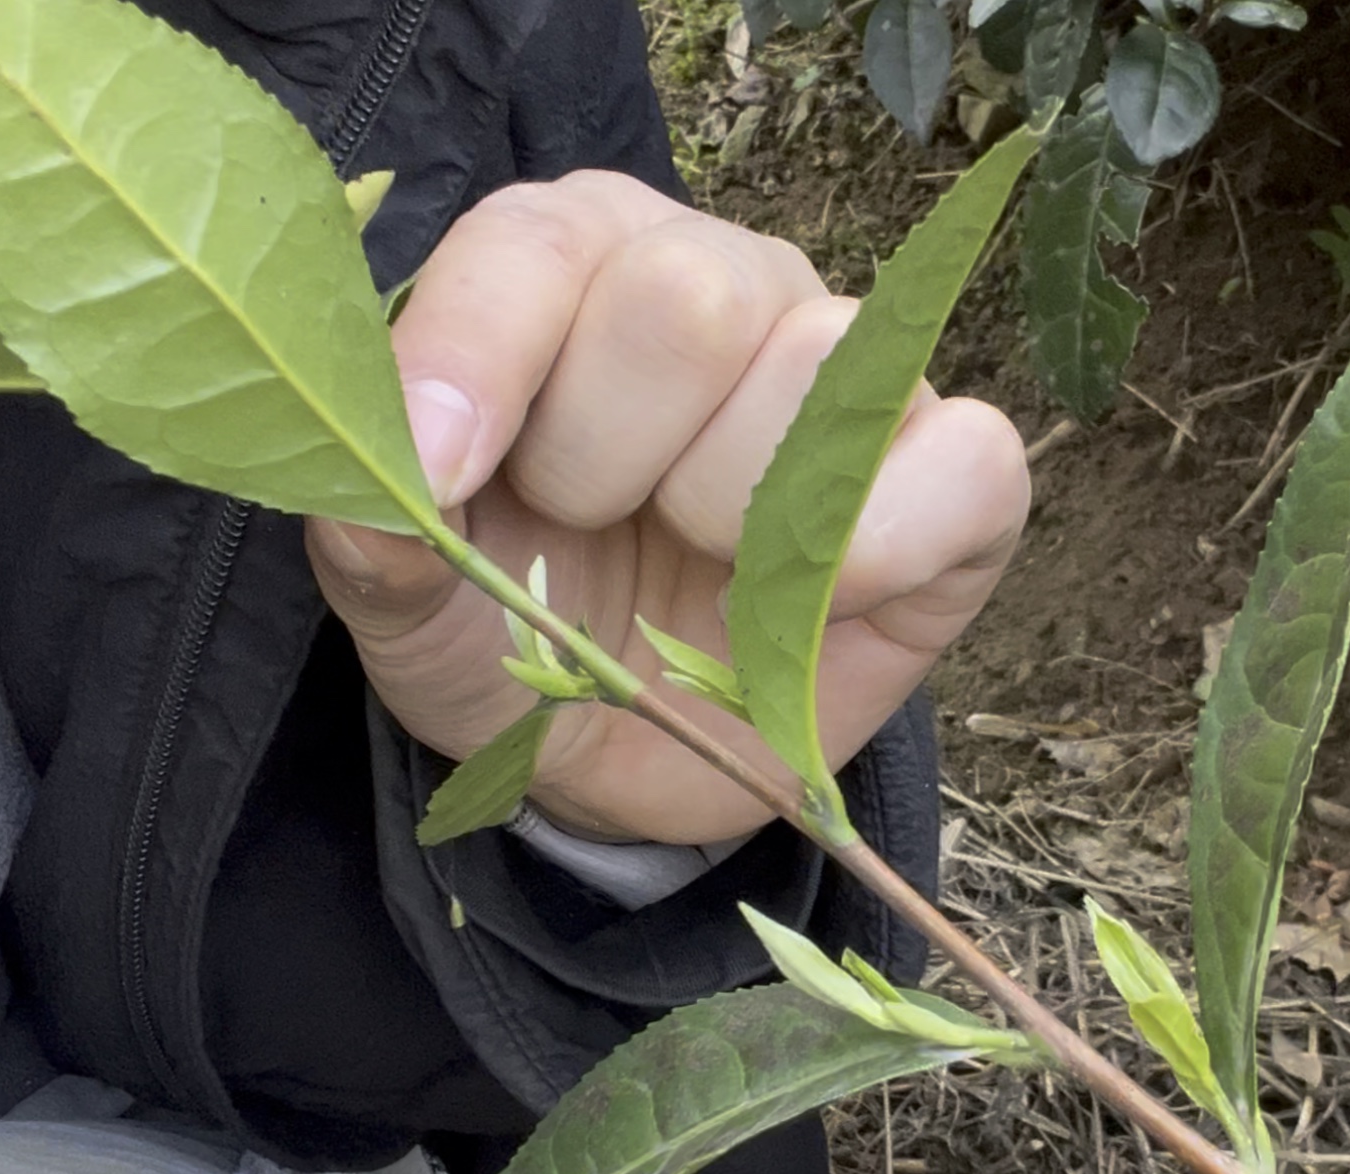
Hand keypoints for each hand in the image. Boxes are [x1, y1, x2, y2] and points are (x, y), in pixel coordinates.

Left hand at [305, 172, 1028, 843]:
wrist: (625, 755)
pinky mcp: (956, 472)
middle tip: (591, 528)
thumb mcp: (413, 607)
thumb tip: (385, 496)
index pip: (538, 243)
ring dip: (732, 516)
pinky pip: (969, 459)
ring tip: (696, 569)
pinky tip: (808, 604)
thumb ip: (380, 543)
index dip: (482, 353)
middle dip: (611, 456)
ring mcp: (852, 370)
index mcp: (576, 268)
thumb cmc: (516, 637)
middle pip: (687, 296)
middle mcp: (723, 283)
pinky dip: (878, 549)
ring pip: (818, 370)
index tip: (440, 475)